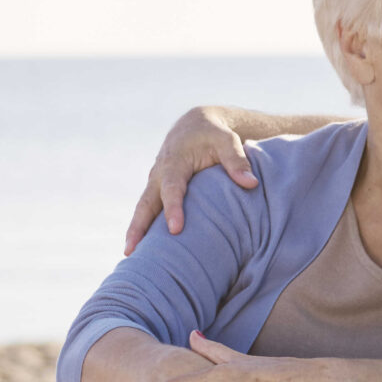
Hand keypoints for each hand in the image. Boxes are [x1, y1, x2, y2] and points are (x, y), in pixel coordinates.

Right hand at [124, 107, 256, 255]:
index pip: (172, 188)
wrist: (195, 125)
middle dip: (139, 226)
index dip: (173, 208)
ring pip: (143, 209)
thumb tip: (251, 184)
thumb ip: (237, 161)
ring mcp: (155, 183)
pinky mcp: (157, 190)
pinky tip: (141, 250)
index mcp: (175, 162)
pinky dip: (142, 228)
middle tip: (132, 250)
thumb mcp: (227, 141)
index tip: (175, 229)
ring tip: (129, 256)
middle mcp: (159, 174)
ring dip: (135, 231)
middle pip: (146, 203)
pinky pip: (147, 211)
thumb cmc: (213, 134)